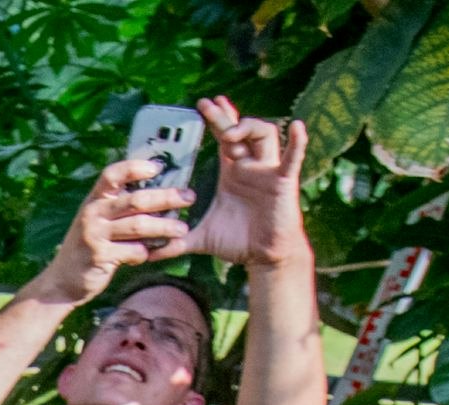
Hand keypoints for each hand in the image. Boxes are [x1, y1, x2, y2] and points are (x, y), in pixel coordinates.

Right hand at [33, 155, 194, 307]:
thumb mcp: (98, 220)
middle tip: (189, 197)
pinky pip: (132, 251)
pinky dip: (145, 253)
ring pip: (138, 225)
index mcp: (94, 199)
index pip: (113, 174)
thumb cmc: (89, 246)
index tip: (158, 167)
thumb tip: (159, 196)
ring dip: (164, 227)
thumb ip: (121, 208)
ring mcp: (94, 235)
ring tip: (182, 230)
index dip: (136, 168)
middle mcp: (92, 213)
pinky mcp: (99, 256)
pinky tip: (148, 254)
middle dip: (166, 197)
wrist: (62, 281)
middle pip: (136, 200)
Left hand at [181, 95, 309, 268]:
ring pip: (266, 134)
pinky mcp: (283, 181)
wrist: (265, 257)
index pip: (224, 137)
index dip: (216, 119)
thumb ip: (176, 242)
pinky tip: (298, 127)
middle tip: (207, 104)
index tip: (202, 105)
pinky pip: (293, 158)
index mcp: (233, 171)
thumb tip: (150, 254)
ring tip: (230, 133)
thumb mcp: (202, 238)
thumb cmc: (239, 242)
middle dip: (225, 116)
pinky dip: (297, 143)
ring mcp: (268, 171)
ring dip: (249, 127)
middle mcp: (251, 165)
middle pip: (240, 129)